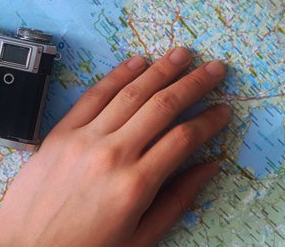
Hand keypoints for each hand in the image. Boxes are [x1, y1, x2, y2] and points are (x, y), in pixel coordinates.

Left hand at [0, 47, 230, 246]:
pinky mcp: (60, 134)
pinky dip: (118, 75)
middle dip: (193, 84)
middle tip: (214, 69)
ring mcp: (84, 140)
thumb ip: (177, 201)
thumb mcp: (140, 238)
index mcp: (135, 186)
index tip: (224, 110)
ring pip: (131, 93)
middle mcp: (112, 156)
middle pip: (162, 107)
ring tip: (182, 55)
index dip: (209, 121)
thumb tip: (209, 168)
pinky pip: (93, 96)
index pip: (184, 139)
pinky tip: (137, 63)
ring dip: (161, 70)